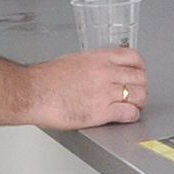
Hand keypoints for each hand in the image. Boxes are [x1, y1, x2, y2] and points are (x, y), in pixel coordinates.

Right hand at [27, 49, 147, 130]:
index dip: (141, 67)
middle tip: (137, 94)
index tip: (140, 74)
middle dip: (142, 87)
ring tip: (134, 107)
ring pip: (138, 95)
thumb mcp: (73, 61)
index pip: (133, 57)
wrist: (31, 93)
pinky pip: (128, 113)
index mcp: (98, 58)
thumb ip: (92, 64)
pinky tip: (126, 117)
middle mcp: (104, 72)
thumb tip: (101, 70)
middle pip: (140, 77)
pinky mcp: (100, 112)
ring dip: (139, 102)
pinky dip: (132, 116)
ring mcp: (104, 92)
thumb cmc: (44, 79)